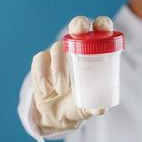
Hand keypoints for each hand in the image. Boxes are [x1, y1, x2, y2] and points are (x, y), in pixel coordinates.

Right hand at [31, 16, 112, 132]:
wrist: (56, 116)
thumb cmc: (77, 106)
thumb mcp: (87, 108)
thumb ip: (94, 107)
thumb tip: (101, 108)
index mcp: (92, 57)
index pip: (99, 34)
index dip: (102, 24)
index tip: (102, 27)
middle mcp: (75, 51)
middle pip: (76, 27)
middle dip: (78, 25)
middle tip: (79, 31)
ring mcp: (56, 56)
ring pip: (56, 47)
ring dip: (59, 68)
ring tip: (61, 89)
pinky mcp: (40, 63)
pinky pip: (39, 61)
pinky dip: (42, 77)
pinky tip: (46, 91)